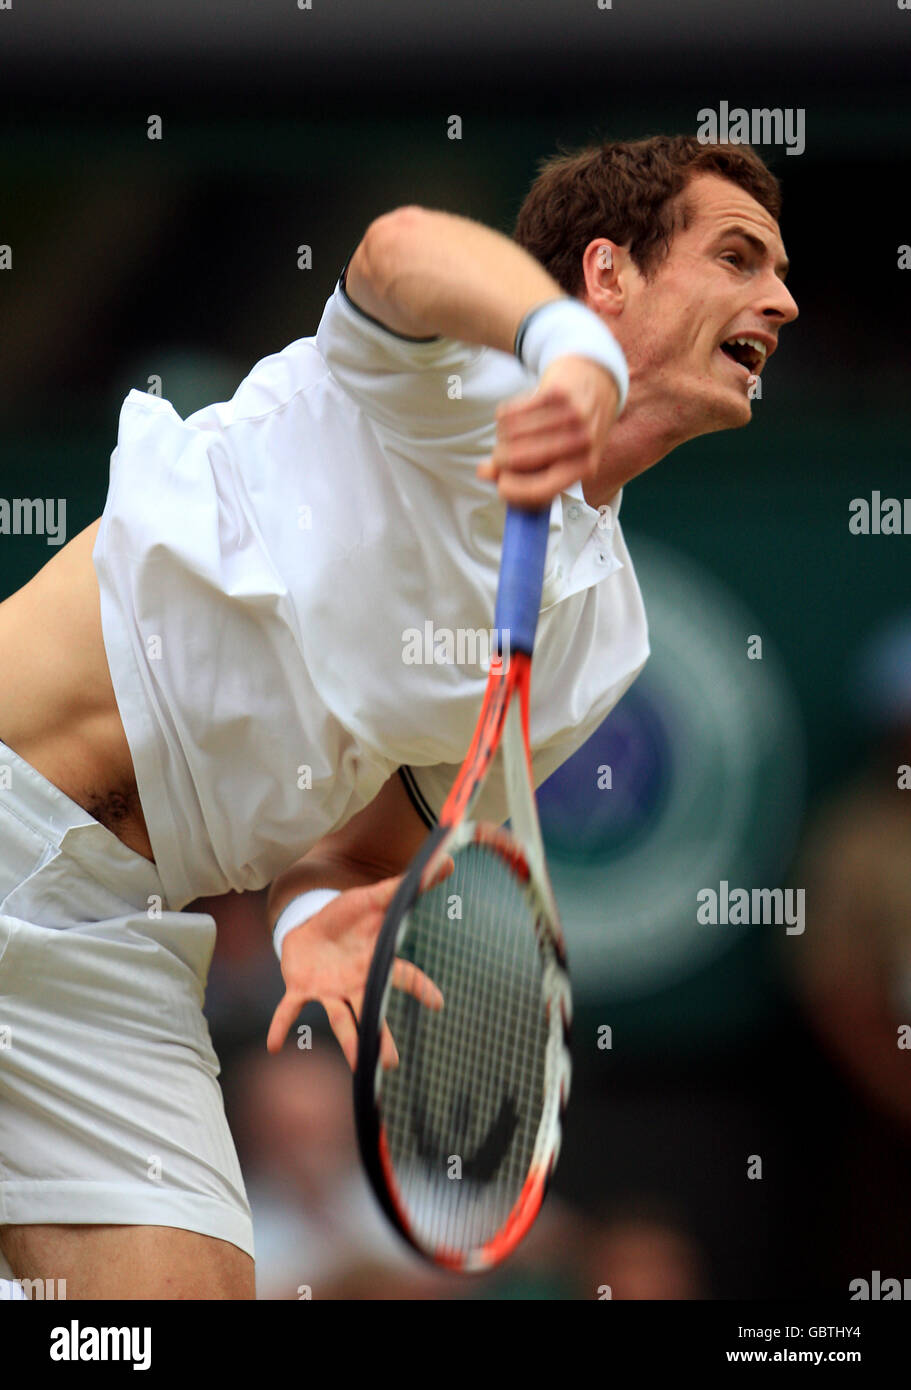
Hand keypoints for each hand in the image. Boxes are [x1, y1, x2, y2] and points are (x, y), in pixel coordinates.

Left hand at [266, 875, 443, 1070]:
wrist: (312, 923)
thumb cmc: (349, 915)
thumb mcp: (376, 896)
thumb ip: (408, 885)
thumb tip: (445, 861)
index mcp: (375, 964)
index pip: (401, 976)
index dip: (419, 988)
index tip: (438, 1002)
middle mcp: (355, 984)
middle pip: (372, 1012)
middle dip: (381, 1036)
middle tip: (390, 1062)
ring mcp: (329, 990)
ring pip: (341, 1020)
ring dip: (348, 1043)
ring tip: (358, 1068)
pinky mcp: (301, 988)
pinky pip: (290, 1009)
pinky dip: (282, 1026)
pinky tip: (276, 1045)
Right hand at [477, 353, 620, 507]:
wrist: (595, 383)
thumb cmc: (568, 431)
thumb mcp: (555, 459)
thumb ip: (520, 474)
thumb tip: (484, 472)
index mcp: (584, 468)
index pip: (539, 490)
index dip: (512, 490)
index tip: (501, 485)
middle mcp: (582, 443)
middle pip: (516, 459)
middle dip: (500, 460)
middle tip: (501, 455)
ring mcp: (571, 415)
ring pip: (509, 434)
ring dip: (503, 436)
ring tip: (513, 433)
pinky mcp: (556, 392)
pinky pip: (509, 412)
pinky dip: (505, 416)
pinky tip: (517, 415)